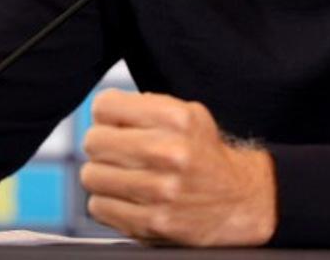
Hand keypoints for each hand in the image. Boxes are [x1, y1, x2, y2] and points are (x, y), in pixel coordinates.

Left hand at [79, 88, 276, 245]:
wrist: (238, 201)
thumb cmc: (205, 154)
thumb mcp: (189, 115)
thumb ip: (146, 106)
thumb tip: (102, 111)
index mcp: (177, 118)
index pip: (106, 106)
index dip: (105, 114)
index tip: (113, 122)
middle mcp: (169, 153)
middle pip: (94, 140)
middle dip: (101, 144)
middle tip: (115, 150)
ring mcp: (159, 191)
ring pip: (91, 175)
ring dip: (102, 175)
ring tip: (122, 175)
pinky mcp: (151, 223)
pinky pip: (99, 207)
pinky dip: (107, 202)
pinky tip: (127, 197)